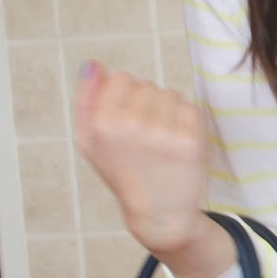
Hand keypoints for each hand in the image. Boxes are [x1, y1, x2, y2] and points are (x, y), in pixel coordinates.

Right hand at [75, 62, 222, 275]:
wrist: (159, 213)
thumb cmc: (124, 173)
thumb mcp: (90, 142)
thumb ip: (86, 101)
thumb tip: (93, 64)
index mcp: (102, 124)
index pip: (122, 78)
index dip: (125, 98)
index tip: (126, 121)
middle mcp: (130, 125)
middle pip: (147, 86)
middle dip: (147, 106)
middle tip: (145, 139)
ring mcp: (162, 132)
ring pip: (170, 94)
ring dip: (168, 113)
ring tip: (162, 142)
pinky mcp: (190, 140)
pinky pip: (190, 108)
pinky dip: (187, 123)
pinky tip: (178, 145)